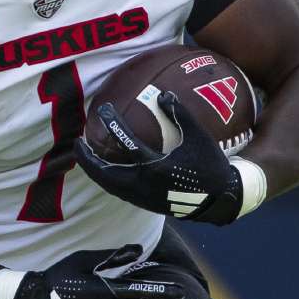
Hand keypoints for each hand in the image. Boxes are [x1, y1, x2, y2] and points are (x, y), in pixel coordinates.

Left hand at [75, 92, 243, 224]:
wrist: (221, 200)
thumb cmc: (211, 166)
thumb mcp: (199, 138)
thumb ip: (181, 115)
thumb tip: (163, 94)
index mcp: (156, 167)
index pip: (127, 142)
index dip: (113, 124)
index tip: (104, 110)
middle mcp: (144, 185)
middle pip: (105, 173)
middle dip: (87, 159)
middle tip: (77, 143)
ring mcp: (143, 198)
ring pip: (109, 185)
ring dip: (95, 170)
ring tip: (86, 156)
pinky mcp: (145, 204)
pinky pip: (118, 191)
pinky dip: (107, 179)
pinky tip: (105, 169)